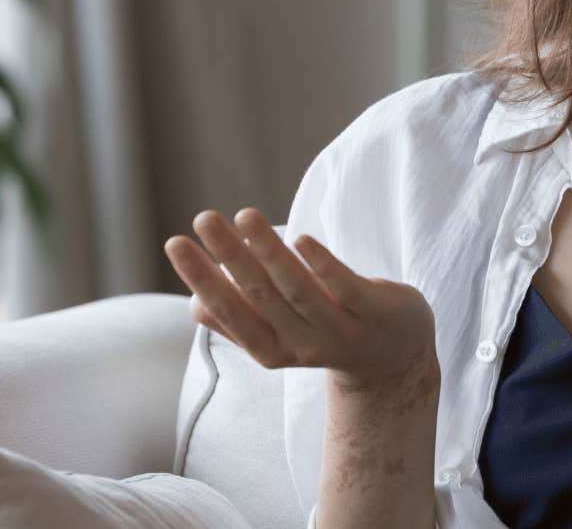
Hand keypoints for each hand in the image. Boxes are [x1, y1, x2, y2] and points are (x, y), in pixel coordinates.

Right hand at [164, 208, 436, 387]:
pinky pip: (345, 287)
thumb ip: (242, 320)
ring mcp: (340, 330)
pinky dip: (322, 264)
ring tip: (243, 214)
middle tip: (202, 218)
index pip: (227, 312)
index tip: (176, 242)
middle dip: (227, 257)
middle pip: (258, 296)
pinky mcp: (375, 311)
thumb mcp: (281, 334)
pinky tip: (301, 238)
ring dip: (267, 250)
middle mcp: (302, 344)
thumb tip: (194, 302)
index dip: (201, 279)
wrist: (396, 357)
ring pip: (297, 289)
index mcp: (271, 348)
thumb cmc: (325, 332)